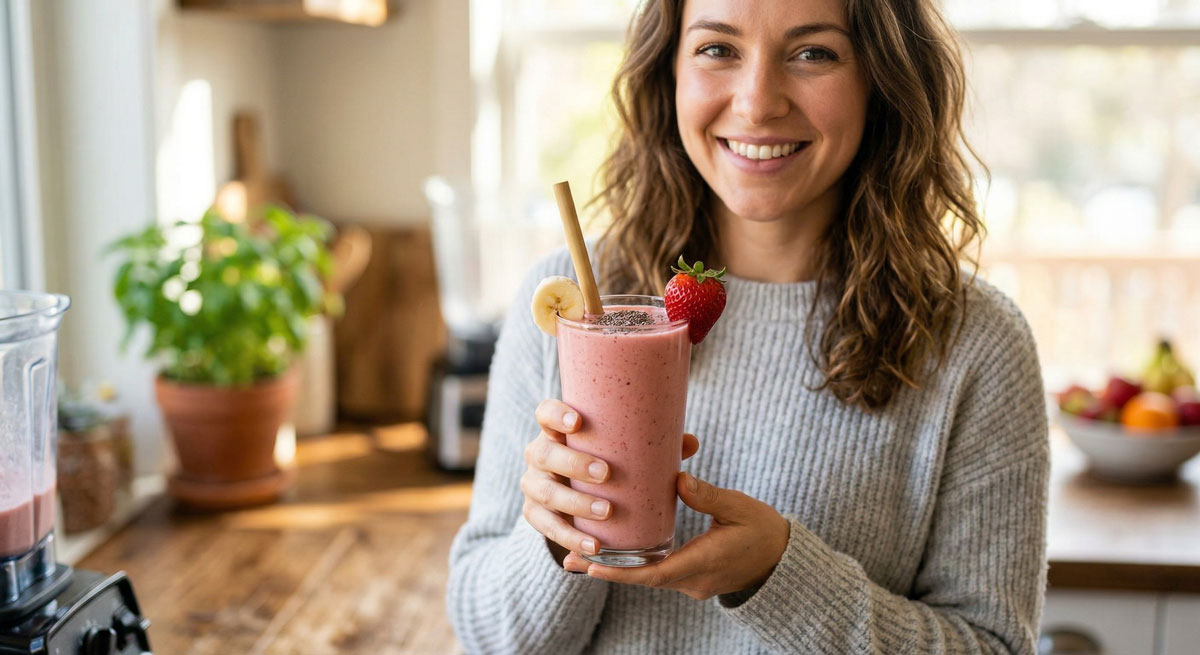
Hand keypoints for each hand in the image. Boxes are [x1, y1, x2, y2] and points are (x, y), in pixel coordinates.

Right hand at [521, 399, 699, 560]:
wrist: (577, 495)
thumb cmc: (605, 461)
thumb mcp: (622, 451)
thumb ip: (652, 446)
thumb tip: (689, 443)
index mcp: (556, 431)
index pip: (544, 413)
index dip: (555, 414)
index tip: (578, 422)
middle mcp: (539, 455)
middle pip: (544, 454)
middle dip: (573, 463)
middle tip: (606, 473)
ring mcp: (533, 486)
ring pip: (546, 493)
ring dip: (575, 504)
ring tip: (605, 511)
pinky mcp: (534, 515)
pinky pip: (547, 528)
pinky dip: (570, 538)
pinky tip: (594, 545)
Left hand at [565, 472, 788, 600]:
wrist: (784, 560)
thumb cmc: (764, 530)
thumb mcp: (739, 507)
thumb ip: (708, 495)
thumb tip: (677, 479)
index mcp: (704, 564)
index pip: (654, 574)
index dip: (620, 572)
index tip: (590, 565)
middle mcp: (693, 581)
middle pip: (642, 578)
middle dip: (606, 569)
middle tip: (569, 558)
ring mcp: (692, 583)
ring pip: (647, 577)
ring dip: (617, 568)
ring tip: (582, 554)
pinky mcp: (692, 578)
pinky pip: (657, 573)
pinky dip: (634, 564)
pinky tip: (615, 551)